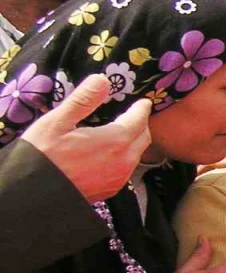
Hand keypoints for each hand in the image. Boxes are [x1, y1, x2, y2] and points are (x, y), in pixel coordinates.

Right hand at [20, 73, 151, 202]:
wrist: (35, 192)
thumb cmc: (44, 154)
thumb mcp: (58, 121)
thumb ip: (84, 100)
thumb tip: (103, 80)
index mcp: (115, 141)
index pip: (138, 121)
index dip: (141, 110)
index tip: (144, 103)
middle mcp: (123, 161)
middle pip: (142, 138)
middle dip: (140, 125)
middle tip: (133, 116)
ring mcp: (119, 178)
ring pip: (136, 155)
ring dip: (133, 142)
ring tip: (122, 132)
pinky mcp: (111, 190)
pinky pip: (126, 169)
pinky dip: (125, 157)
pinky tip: (111, 154)